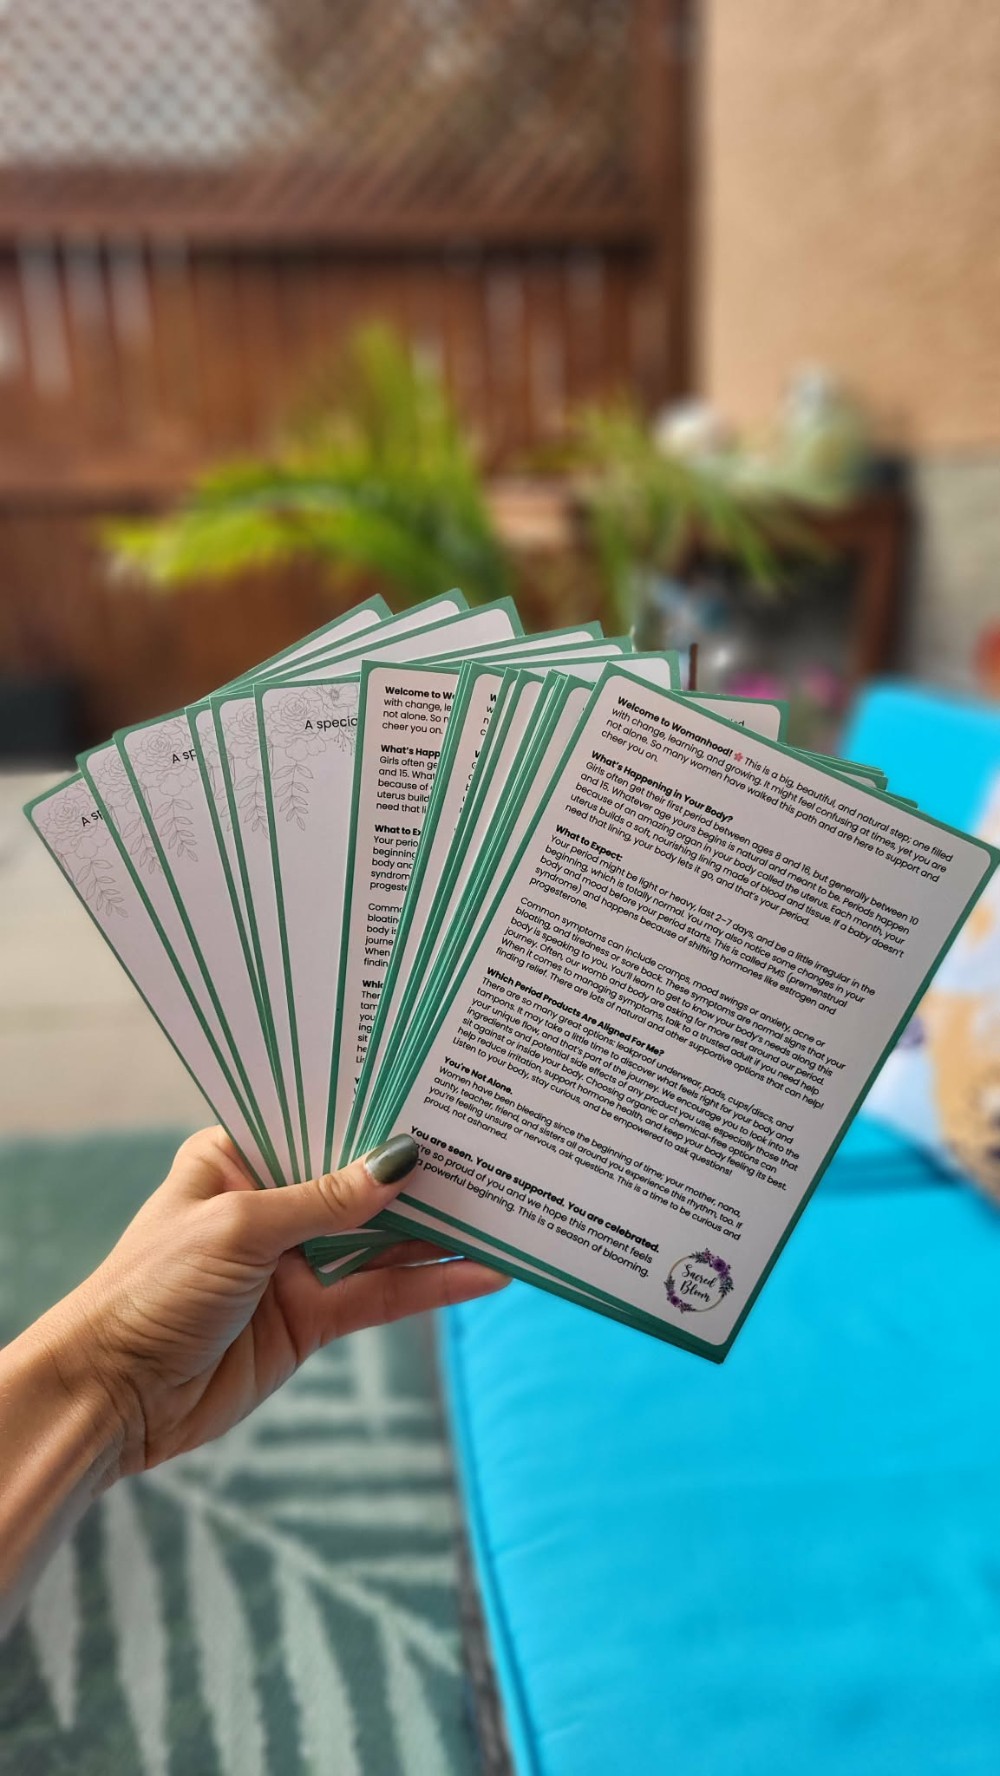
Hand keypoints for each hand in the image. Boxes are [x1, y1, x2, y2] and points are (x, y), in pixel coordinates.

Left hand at [32, 1126, 508, 1480]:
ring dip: (437, 1230)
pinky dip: (430, 1286)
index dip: (372, 1108)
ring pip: (380, 1239)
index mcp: (236, 1157)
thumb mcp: (241, 1228)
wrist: (113, 1398)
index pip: (316, 1121)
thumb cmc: (151, 1288)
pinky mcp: (310, 1318)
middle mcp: (269, 1203)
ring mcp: (293, 1262)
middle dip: (419, 1169)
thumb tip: (402, 1161)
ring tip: (508, 1206)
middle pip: (357, 1180)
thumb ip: (326, 1200)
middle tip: (492, 1145)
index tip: (437, 1089)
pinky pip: (381, 1295)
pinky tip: (482, 1273)